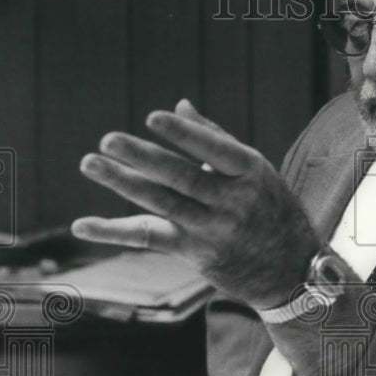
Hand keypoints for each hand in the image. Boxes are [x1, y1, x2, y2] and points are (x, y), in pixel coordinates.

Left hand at [71, 99, 321, 308]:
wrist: (293, 270)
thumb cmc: (271, 209)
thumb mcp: (256, 172)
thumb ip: (216, 138)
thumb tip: (180, 104)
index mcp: (251, 173)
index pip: (215, 151)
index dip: (185, 135)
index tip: (154, 117)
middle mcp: (234, 202)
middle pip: (183, 178)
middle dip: (144, 158)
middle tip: (108, 140)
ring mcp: (214, 230)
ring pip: (163, 204)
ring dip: (124, 183)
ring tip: (90, 163)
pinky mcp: (195, 253)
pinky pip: (150, 239)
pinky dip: (114, 231)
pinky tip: (82, 225)